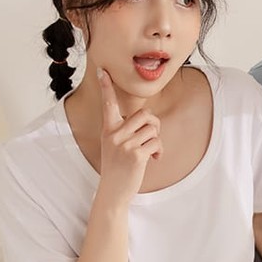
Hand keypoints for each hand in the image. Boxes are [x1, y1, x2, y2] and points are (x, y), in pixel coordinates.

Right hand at [97, 68, 161, 201]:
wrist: (113, 191)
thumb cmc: (117, 167)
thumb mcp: (115, 145)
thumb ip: (125, 131)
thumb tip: (148, 120)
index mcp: (108, 129)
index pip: (108, 104)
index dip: (106, 87)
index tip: (102, 71)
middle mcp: (114, 134)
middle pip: (145, 114)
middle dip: (155, 124)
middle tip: (153, 136)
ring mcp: (124, 144)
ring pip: (153, 128)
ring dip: (157, 140)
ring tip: (152, 151)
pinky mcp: (136, 155)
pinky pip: (156, 142)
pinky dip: (159, 150)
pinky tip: (154, 159)